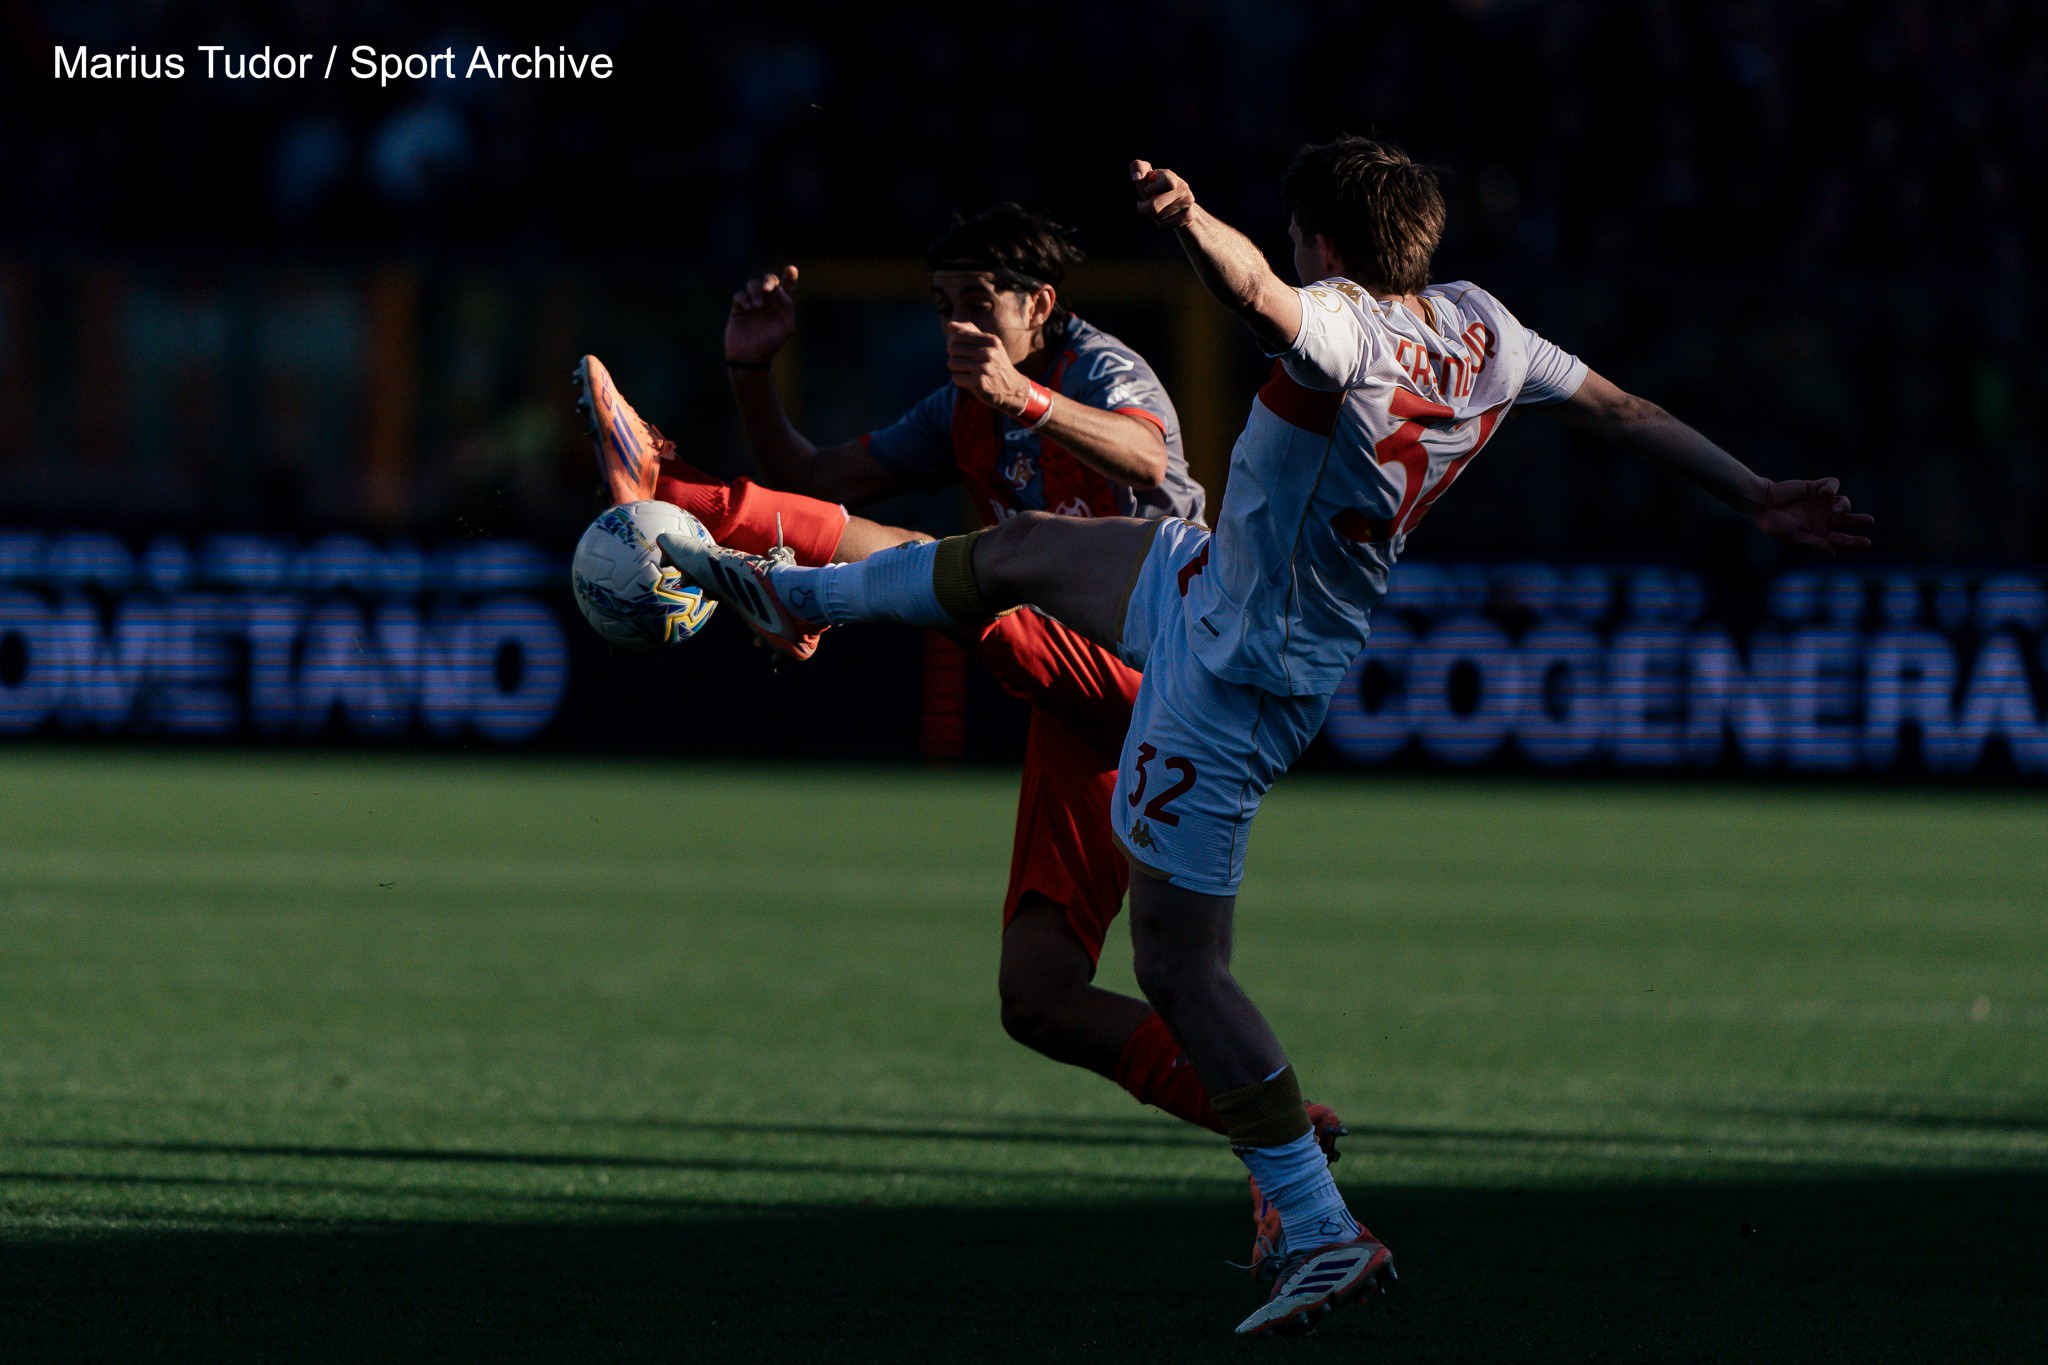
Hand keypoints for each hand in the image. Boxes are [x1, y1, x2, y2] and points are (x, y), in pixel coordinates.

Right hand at [725, 265, 798, 364]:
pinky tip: (748, 308)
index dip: (790, 276)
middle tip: (768, 289)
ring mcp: (752, 304)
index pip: (788, 286)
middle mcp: (768, 302)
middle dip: (769, 280)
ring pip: (752, 284)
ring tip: (757, 307)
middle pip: (769, 280)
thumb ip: (786, 305)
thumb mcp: (786, 326)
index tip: (791, 268)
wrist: (750, 358)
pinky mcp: (738, 309)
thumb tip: (777, 289)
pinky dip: (744, 299)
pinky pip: (739, 295)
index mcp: (782, 305)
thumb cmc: (771, 344)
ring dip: (756, 291)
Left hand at [945, 321, 1030, 412]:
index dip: (954, 343)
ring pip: (952, 363)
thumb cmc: (996, 363)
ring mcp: (984, 368)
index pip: (959, 335)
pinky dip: (960, 380)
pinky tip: (971, 380)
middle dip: (955, 356)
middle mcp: (988, 352)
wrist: (1012, 388)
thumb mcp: (989, 344)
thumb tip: (950, 325)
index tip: (962, 350)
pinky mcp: (979, 382)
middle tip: (966, 362)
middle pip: (952, 348)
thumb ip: (970, 332)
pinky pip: (955, 377)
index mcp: (991, 340)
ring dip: (957, 369)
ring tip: (969, 371)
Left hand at [1131, 159, 1195, 227]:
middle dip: (1144, 208)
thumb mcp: (1146, 175)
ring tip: (1157, 208)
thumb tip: (1136, 179)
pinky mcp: (1189, 217)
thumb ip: (1137, 168)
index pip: (1167, 183)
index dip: (1152, 189)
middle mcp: (1182, 188)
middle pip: (1155, 207)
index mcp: (1171, 177)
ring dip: (1152, 215)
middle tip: (1142, 205)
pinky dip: (1160, 222)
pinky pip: (1164, 225)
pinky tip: (1164, 215)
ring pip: (1159, 218)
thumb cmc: (1155, 187)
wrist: (1177, 201)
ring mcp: (1188, 203)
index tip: (1147, 189)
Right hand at [1750, 477, 1874, 554]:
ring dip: (1844, 505)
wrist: (1762, 503)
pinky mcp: (1816, 487)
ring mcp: (1820, 502)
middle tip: (1869, 521)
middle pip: (1847, 520)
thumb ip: (1815, 543)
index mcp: (1818, 533)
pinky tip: (1823, 493)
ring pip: (1844, 502)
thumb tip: (1835, 551)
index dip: (1854, 541)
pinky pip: (1833, 485)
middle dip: (1858, 520)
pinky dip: (1832, 487)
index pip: (1841, 539)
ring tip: (1835, 508)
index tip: (1867, 543)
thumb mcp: (1794, 538)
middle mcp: (1822, 518)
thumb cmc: (1774, 524)